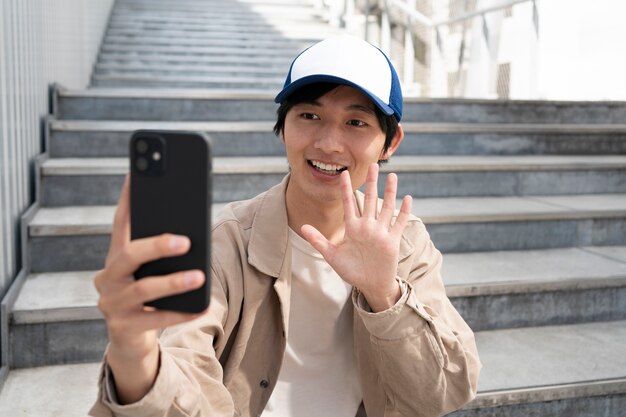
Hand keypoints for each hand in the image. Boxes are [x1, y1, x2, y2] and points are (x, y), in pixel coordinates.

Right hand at [94, 176, 206, 402]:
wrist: (130, 341)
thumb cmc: (149, 296)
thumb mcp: (152, 270)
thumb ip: (163, 251)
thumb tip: (192, 229)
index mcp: (116, 257)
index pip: (120, 224)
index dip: (127, 199)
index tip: (135, 175)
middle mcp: (108, 278)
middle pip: (128, 255)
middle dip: (157, 245)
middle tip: (186, 241)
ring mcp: (112, 304)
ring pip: (143, 288)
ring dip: (173, 281)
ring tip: (200, 276)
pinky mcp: (122, 328)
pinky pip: (155, 319)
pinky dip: (180, 312)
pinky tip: (201, 305)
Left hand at [301, 163, 412, 311]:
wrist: (370, 285)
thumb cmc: (351, 271)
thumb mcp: (332, 255)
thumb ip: (318, 240)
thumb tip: (302, 226)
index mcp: (353, 228)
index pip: (349, 204)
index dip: (346, 189)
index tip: (343, 173)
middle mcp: (368, 227)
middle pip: (370, 200)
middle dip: (371, 183)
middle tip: (373, 165)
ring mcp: (381, 233)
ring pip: (386, 208)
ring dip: (390, 192)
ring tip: (392, 176)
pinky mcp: (392, 241)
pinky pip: (399, 224)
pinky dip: (404, 212)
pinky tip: (407, 198)